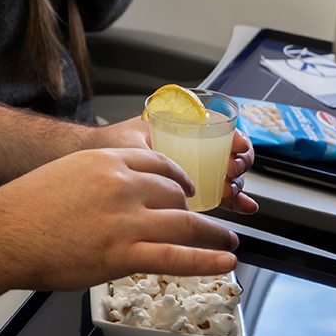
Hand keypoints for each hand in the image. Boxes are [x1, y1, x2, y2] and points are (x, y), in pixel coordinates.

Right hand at [0, 147, 240, 290]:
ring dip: (213, 234)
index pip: (160, 163)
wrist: (0, 237)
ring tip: (228, 242)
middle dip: (193, 209)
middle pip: (176, 194)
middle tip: (203, 222)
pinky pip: (177, 256)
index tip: (189, 189)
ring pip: (185, 223)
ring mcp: (125, 219)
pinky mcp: (123, 253)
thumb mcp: (63, 176)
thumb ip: (95, 180)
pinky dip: (207, 260)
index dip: (181, 178)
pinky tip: (226, 261)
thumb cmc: (21, 211)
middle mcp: (121, 184)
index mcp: (105, 161)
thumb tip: (113, 196)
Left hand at [95, 117, 258, 213]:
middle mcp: (193, 147)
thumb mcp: (134, 142)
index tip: (238, 147)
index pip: (223, 130)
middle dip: (238, 164)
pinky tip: (244, 207)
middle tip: (230, 172)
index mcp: (184, 127)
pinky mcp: (191, 190)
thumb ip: (153, 154)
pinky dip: (233, 201)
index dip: (236, 138)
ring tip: (230, 194)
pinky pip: (217, 194)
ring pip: (228, 176)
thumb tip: (180, 169)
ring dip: (236, 184)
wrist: (91, 163)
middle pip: (230, 154)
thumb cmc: (110, 146)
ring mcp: (194, 169)